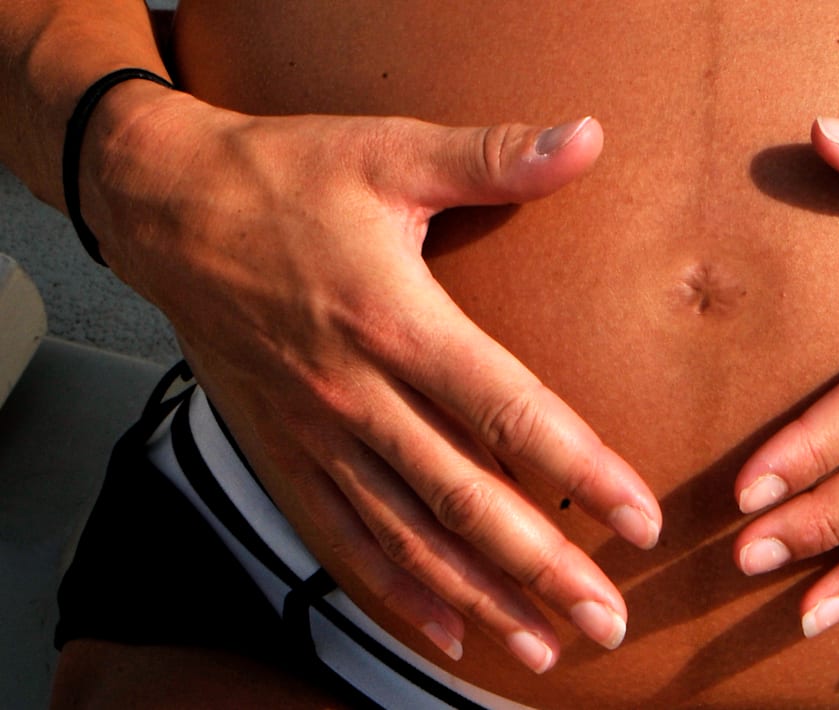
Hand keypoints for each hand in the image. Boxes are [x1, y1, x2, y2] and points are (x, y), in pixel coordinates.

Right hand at [83, 84, 660, 672]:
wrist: (164, 208)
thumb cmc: (283, 177)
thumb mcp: (389, 151)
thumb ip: (492, 158)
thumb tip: (585, 138)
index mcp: (395, 320)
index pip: (509, 411)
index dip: (583, 468)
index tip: (641, 519)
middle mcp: (355, 394)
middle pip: (464, 499)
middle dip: (543, 568)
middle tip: (609, 620)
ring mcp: (313, 434)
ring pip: (405, 537)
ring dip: (478, 597)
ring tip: (544, 646)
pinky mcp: (281, 454)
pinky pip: (338, 540)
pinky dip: (391, 591)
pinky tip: (441, 632)